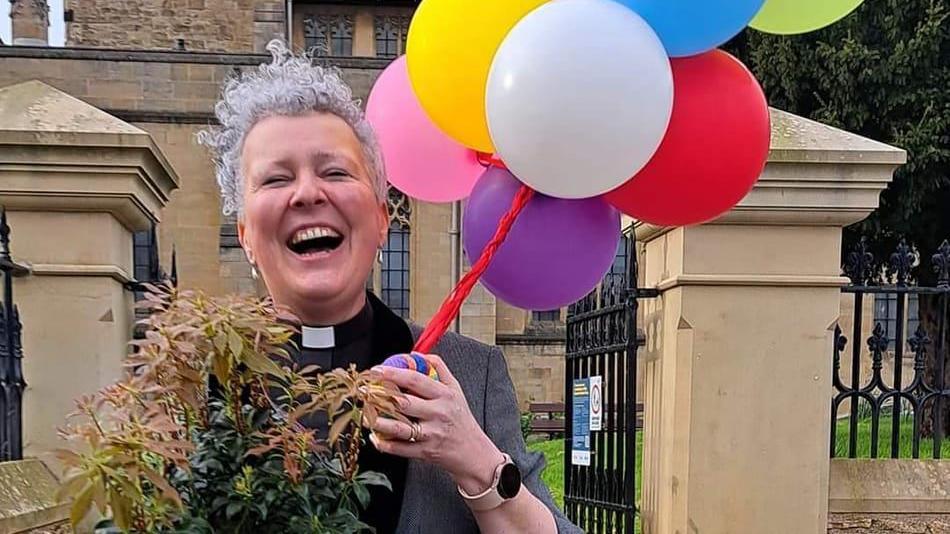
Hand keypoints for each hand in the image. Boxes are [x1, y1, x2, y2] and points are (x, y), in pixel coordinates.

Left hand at [369, 354, 505, 494]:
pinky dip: (385, 444)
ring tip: (363, 415)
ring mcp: (431, 434)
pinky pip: (401, 449)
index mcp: (444, 395)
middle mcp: (438, 413)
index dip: (394, 373)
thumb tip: (419, 355)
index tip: (376, 370)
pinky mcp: (425, 452)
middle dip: (380, 396)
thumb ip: (440, 369)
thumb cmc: (461, 418)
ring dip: (378, 422)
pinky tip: (374, 438)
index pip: (416, 380)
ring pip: (400, 428)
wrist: (473, 452)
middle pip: (404, 402)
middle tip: (362, 391)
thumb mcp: (456, 390)